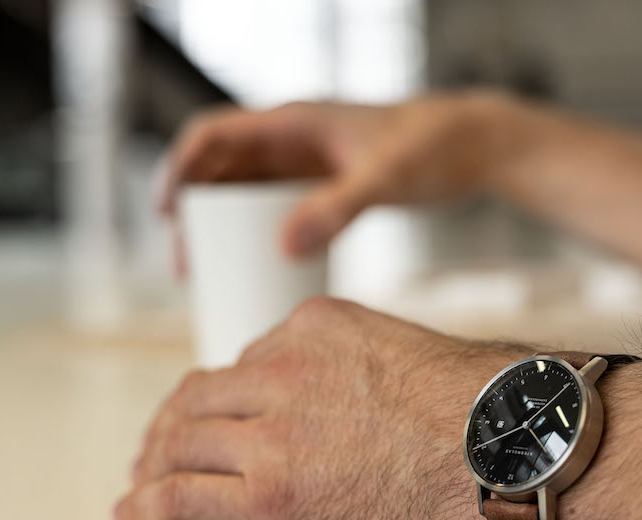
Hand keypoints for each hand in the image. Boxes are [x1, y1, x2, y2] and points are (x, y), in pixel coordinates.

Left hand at [115, 296, 525, 519]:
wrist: (509, 455)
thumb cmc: (486, 412)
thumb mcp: (414, 353)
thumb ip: (365, 364)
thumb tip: (364, 397)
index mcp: (317, 330)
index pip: (248, 358)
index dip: (225, 392)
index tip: (217, 410)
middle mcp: (283, 372)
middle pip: (201, 397)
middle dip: (177, 423)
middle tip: (163, 446)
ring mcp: (271, 435)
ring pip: (181, 443)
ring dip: (155, 463)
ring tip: (145, 482)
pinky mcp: (269, 499)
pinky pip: (182, 498)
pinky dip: (149, 506)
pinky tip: (135, 514)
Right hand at [160, 91, 518, 269]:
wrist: (475, 145)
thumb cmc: (432, 148)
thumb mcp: (385, 179)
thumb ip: (337, 209)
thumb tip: (284, 246)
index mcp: (293, 121)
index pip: (211, 135)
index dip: (178, 170)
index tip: (167, 217)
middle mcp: (292, 138)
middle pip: (219, 170)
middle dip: (194, 213)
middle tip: (186, 266)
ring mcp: (308, 162)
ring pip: (243, 192)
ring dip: (221, 228)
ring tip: (209, 274)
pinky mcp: (326, 184)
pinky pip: (275, 208)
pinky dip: (257, 234)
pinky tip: (258, 268)